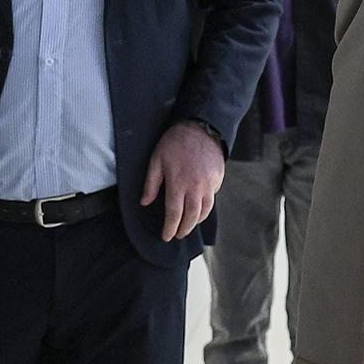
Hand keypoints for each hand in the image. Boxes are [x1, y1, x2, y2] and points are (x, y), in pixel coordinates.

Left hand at [143, 120, 225, 241]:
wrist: (202, 128)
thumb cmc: (176, 142)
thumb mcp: (157, 160)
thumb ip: (151, 183)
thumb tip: (145, 202)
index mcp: (178, 184)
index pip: (174, 214)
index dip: (170, 228)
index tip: (166, 236)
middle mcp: (196, 188)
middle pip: (191, 217)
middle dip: (184, 229)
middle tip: (178, 235)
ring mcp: (209, 185)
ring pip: (205, 210)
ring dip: (196, 221)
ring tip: (189, 225)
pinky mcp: (218, 179)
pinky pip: (212, 198)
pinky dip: (206, 207)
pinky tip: (199, 208)